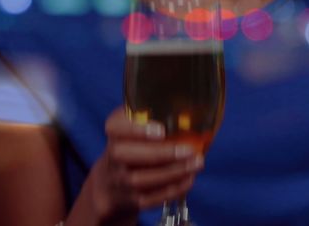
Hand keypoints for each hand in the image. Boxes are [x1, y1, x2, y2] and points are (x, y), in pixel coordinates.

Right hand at [81, 108, 203, 224]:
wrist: (112, 183)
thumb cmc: (133, 145)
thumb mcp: (134, 125)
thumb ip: (151, 115)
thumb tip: (189, 108)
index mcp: (114, 132)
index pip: (115, 127)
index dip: (137, 130)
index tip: (161, 130)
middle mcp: (113, 156)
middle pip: (127, 155)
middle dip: (161, 154)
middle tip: (189, 150)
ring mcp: (121, 180)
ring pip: (142, 178)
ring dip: (173, 172)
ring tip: (197, 163)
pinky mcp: (133, 200)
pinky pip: (152, 198)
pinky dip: (173, 189)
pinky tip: (189, 178)